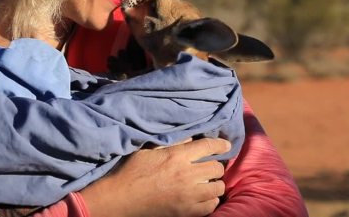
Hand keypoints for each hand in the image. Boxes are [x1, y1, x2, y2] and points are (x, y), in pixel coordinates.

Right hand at [80, 138, 230, 216]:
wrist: (122, 198)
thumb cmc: (132, 171)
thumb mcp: (149, 149)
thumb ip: (171, 143)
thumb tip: (190, 138)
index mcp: (177, 156)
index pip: (208, 147)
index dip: (221, 145)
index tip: (226, 146)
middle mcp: (186, 175)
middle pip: (217, 168)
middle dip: (216, 165)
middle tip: (211, 166)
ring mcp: (188, 195)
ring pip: (217, 188)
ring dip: (214, 183)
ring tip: (208, 182)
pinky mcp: (186, 212)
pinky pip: (211, 206)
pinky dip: (210, 200)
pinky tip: (203, 197)